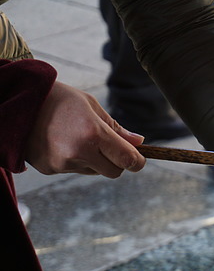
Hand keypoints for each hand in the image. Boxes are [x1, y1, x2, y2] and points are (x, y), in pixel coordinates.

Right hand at [25, 81, 146, 176]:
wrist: (16, 103)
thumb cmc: (58, 99)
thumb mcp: (91, 106)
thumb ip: (116, 128)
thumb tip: (139, 142)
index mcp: (93, 133)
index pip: (128, 160)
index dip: (138, 161)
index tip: (139, 158)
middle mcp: (79, 152)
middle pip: (114, 172)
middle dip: (117, 162)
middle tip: (109, 146)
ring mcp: (63, 163)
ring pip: (94, 171)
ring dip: (95, 160)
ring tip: (78, 138)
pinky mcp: (50, 169)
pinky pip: (74, 170)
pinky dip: (76, 161)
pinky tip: (63, 143)